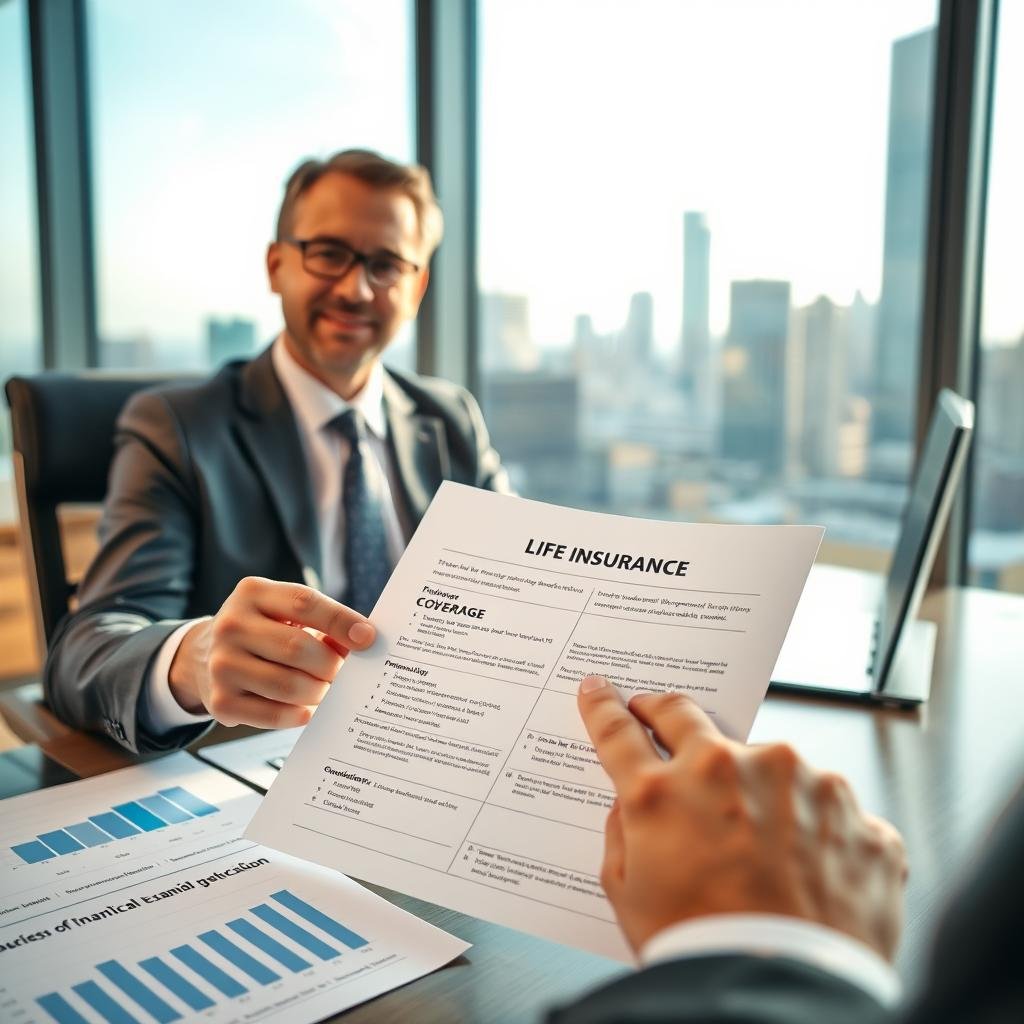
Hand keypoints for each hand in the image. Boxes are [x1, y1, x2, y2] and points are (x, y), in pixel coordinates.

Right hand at [168, 577, 375, 728]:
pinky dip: (299, 714)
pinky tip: (307, 708)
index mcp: (252, 593)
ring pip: (288, 685)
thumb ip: (322, 623)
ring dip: (318, 692)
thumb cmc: (264, 631)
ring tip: (326, 690)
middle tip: (343, 674)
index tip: (368, 638)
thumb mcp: (285, 613)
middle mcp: (231, 625)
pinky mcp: (220, 701)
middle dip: (331, 665)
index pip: (305, 602)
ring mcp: (222, 664)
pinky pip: (273, 715)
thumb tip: (362, 642)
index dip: (341, 621)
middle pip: (298, 648)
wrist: (206, 656)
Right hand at [577, 676, 907, 958]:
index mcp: (663, 793)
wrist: (786, 997)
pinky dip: (811, 828)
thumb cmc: (705, 953)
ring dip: (755, 789)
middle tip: (658, 717)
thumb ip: (622, 834)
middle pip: (685, 716)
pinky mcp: (851, 810)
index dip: (603, 708)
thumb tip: (632, 805)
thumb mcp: (628, 897)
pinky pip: (823, 806)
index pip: (618, 732)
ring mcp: (798, 782)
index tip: (599, 691)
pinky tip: (805, 871)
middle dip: (665, 714)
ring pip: (765, 764)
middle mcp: (729, 770)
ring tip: (760, 852)